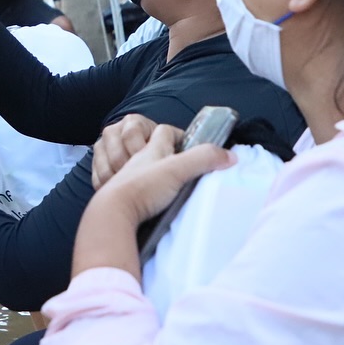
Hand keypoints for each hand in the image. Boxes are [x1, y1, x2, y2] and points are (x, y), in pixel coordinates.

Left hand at [95, 125, 233, 226]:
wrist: (112, 213)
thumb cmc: (143, 187)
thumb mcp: (179, 170)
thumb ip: (205, 159)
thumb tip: (232, 157)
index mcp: (152, 151)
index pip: (165, 131)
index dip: (178, 134)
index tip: (190, 145)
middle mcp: (137, 162)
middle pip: (151, 149)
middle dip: (164, 152)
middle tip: (182, 166)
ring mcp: (127, 181)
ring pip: (138, 168)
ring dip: (149, 172)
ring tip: (166, 185)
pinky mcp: (122, 200)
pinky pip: (129, 190)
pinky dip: (138, 192)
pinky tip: (148, 202)